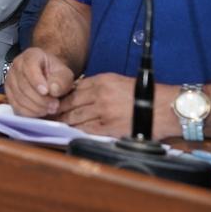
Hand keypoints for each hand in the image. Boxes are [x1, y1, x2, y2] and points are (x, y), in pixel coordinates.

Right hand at [4, 47, 76, 117]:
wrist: (48, 77)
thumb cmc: (56, 74)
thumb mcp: (64, 74)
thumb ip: (62, 81)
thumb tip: (53, 90)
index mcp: (31, 56)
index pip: (29, 67)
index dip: (36, 81)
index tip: (46, 92)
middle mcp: (17, 66)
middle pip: (23, 85)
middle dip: (40, 99)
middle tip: (54, 106)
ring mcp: (10, 80)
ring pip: (19, 97)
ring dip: (35, 107)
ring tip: (50, 110)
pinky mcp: (9, 93)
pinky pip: (15, 106)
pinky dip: (29, 112)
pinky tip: (40, 112)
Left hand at [57, 74, 180, 138]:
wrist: (163, 107)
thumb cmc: (142, 94)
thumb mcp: (118, 81)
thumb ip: (98, 86)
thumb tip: (80, 93)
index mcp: (102, 81)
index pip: (74, 88)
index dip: (61, 96)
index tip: (52, 100)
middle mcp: (100, 94)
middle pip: (71, 103)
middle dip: (58, 109)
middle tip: (47, 113)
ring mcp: (104, 111)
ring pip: (76, 116)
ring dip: (64, 120)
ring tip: (56, 123)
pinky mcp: (110, 127)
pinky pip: (87, 128)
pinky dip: (77, 130)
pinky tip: (71, 130)